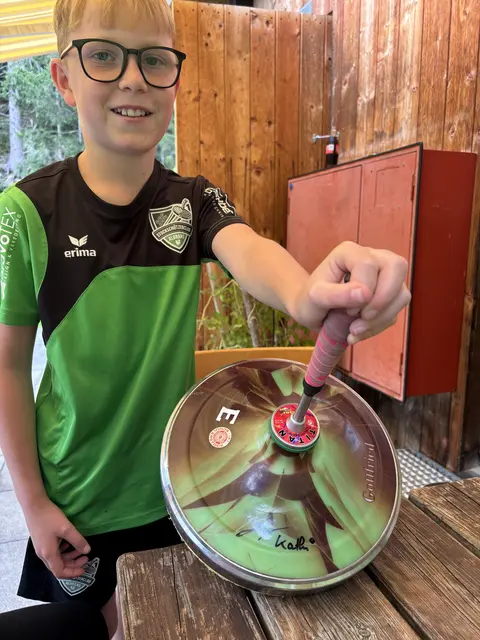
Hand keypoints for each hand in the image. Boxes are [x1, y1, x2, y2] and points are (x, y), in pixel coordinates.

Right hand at [24, 497, 90, 578]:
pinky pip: (52, 551)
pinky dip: (63, 550)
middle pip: (58, 566)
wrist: (34, 505)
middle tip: (85, 557)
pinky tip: (69, 542)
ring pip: (56, 558)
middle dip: (73, 564)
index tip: (84, 569)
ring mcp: (40, 547)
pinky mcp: (40, 541)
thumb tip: (87, 551)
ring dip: (69, 556)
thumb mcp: (67, 529)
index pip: (60, 572)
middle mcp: (42, 554)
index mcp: (48, 554)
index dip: (73, 573)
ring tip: (80, 549)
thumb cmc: (50, 517)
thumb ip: (78, 541)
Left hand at [293, 241, 410, 344]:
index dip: (363, 289)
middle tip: (362, 317)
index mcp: (350, 252)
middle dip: (383, 299)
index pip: (369, 264)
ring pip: (402, 292)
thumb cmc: (310, 300)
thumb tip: (365, 294)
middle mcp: (372, 257)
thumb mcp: (315, 297)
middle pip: (397, 267)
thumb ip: (336, 294)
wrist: (312, 311)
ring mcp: (384, 276)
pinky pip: (396, 311)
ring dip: (382, 317)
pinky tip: (358, 332)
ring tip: (354, 330)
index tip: (347, 310)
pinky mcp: (388, 295)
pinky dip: (379, 326)